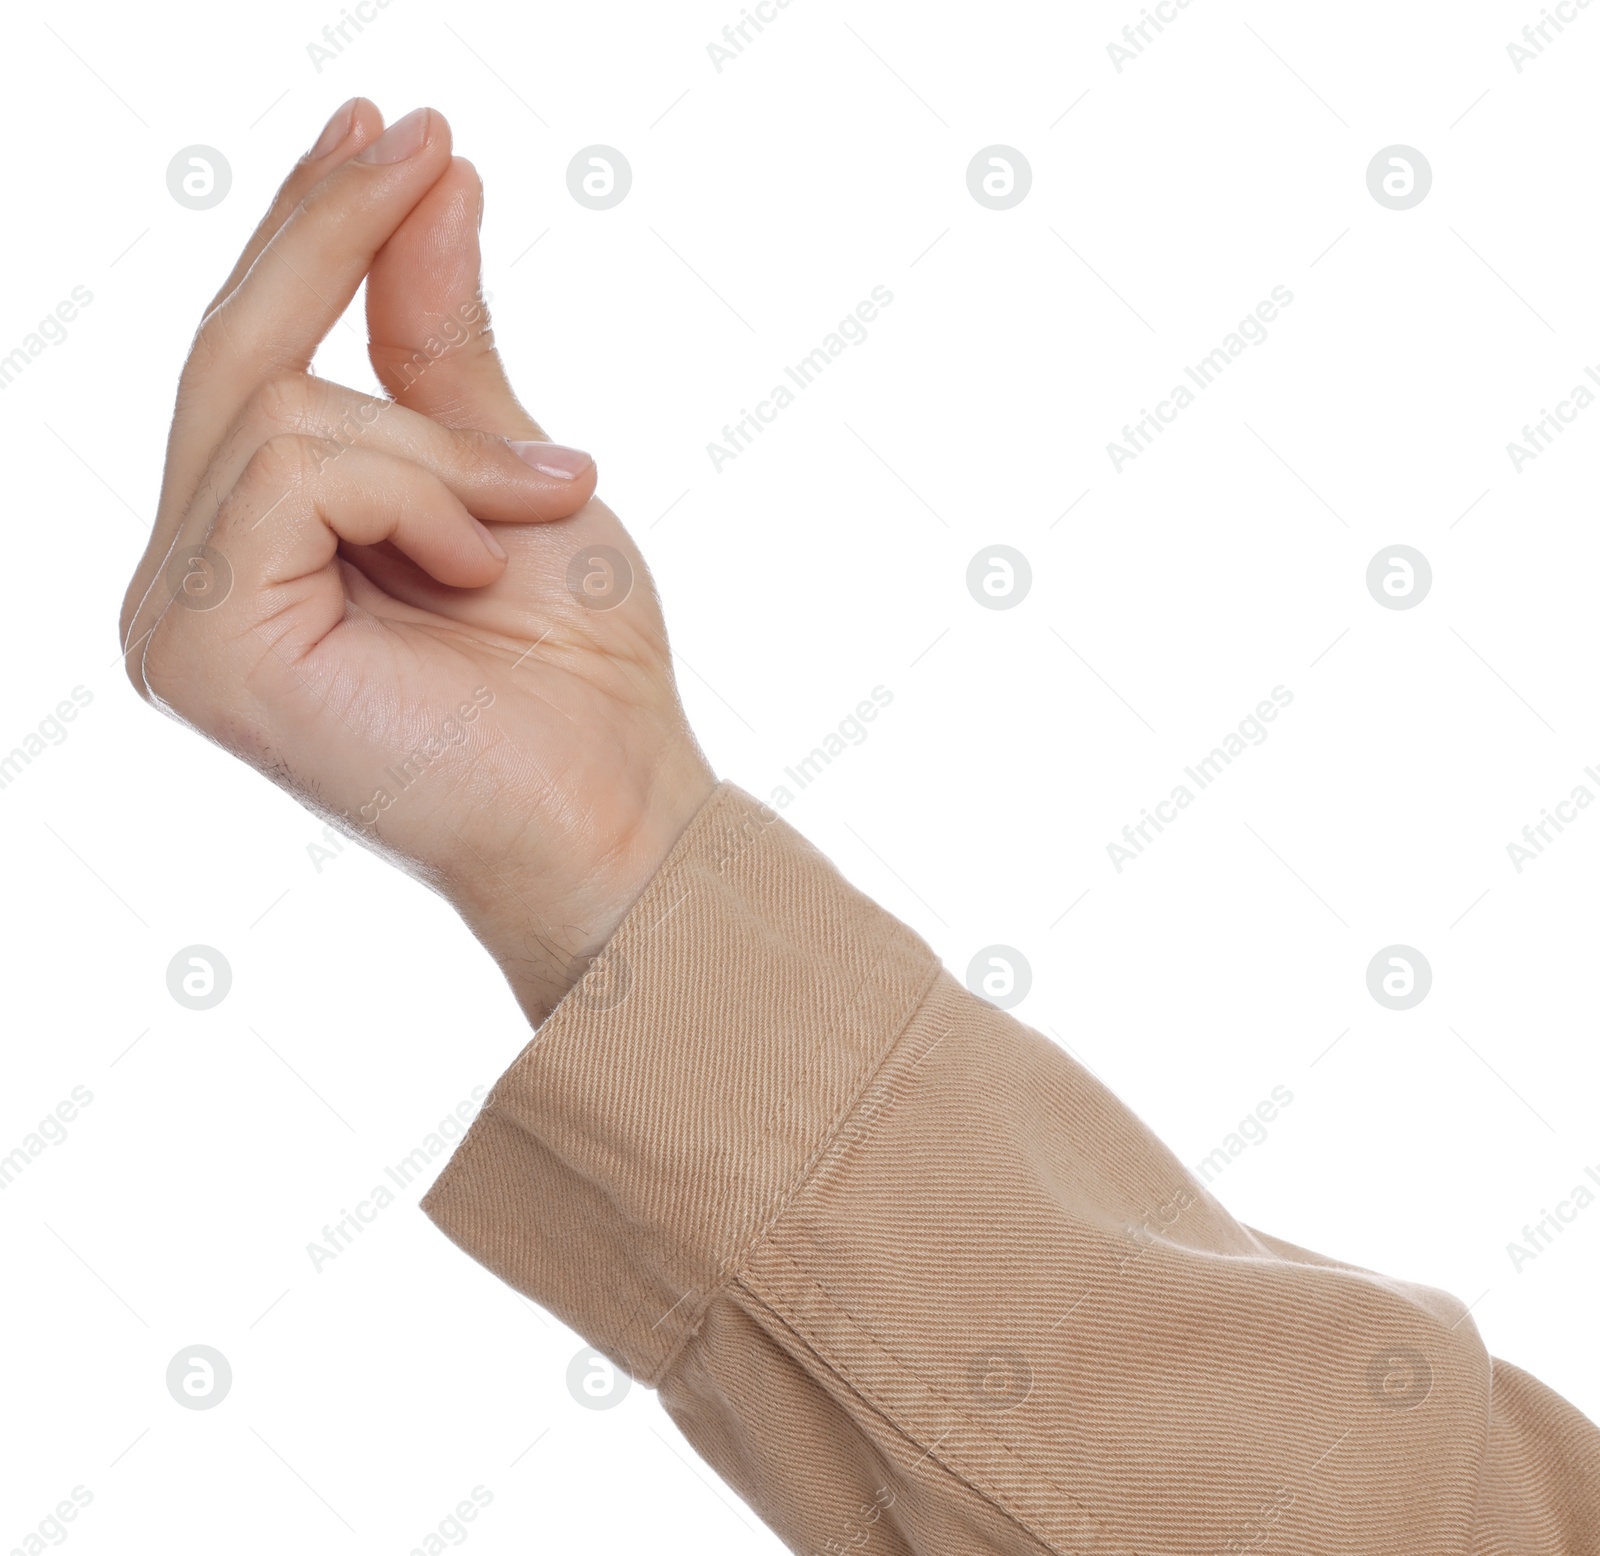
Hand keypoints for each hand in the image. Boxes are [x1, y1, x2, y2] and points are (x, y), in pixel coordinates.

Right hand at [120, 101, 714, 1021]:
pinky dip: (416, 494)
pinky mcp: (197, 645)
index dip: (307, 232)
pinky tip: (476, 567)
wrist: (618, 812)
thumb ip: (438, 345)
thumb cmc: (577, 675)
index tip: (389, 126)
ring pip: (279, 406)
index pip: (253, 361)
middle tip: (423, 137)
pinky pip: (291, 468)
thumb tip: (427, 181)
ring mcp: (181, 614)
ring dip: (442, 445)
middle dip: (331, 236)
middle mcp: (193, 577)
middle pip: (234, 356)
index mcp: (260, 549)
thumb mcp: (511, 473)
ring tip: (537, 511)